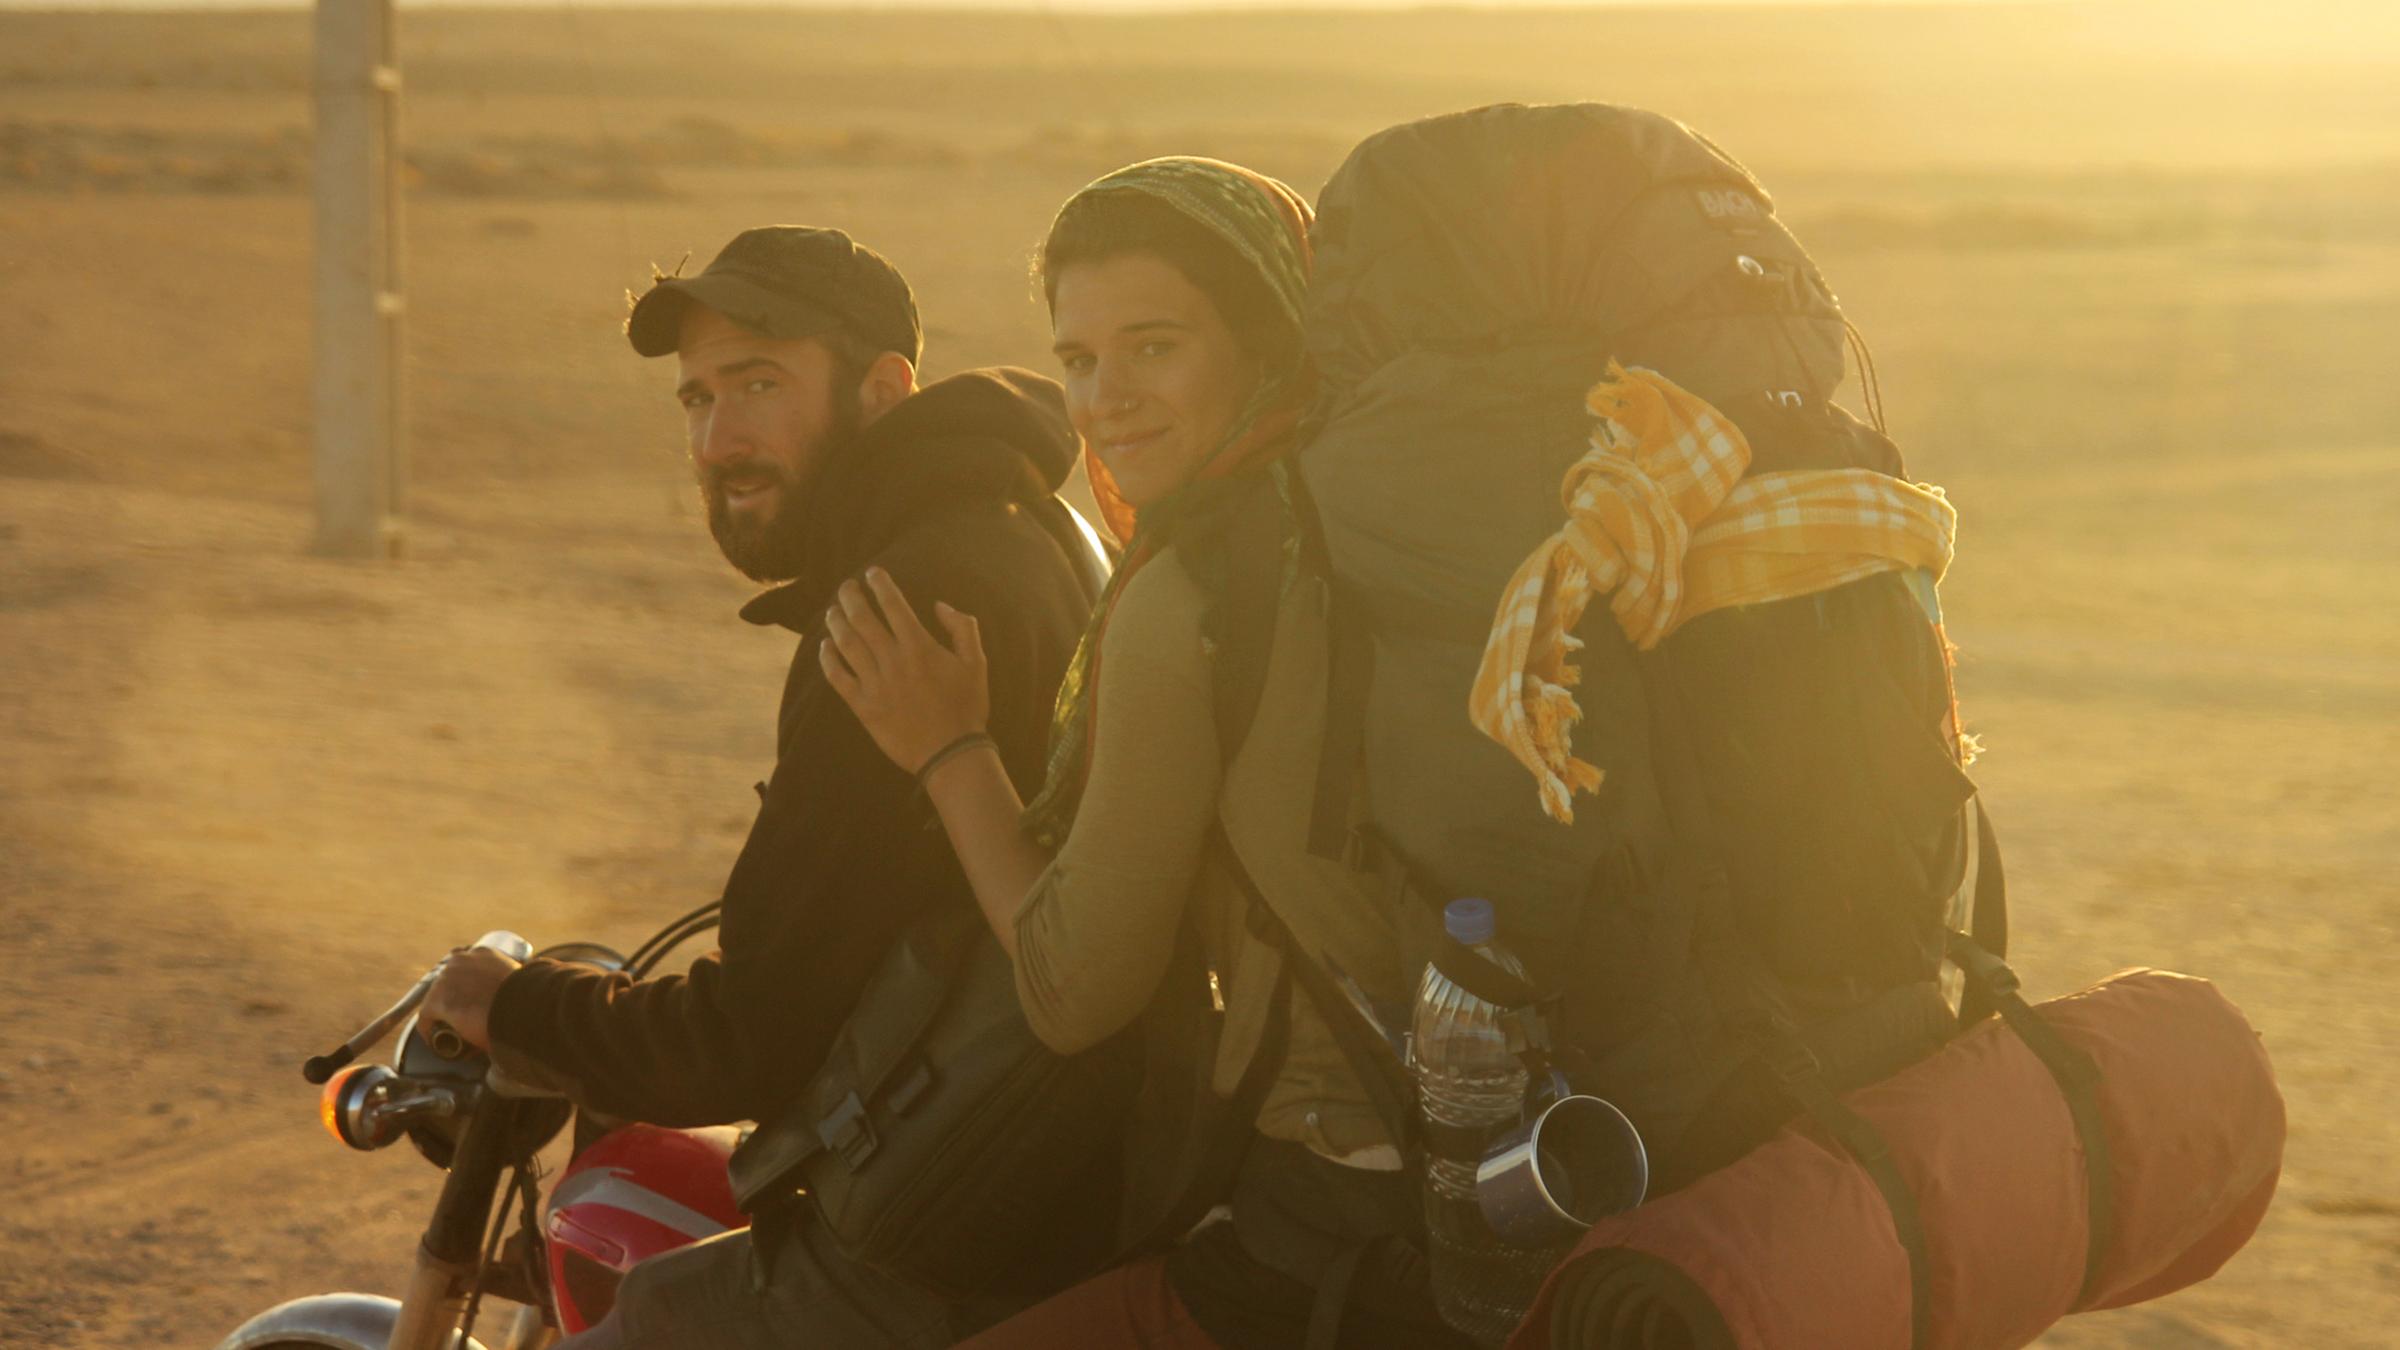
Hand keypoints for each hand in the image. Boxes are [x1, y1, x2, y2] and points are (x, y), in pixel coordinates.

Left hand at [422, 945, 520, 1052]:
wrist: (523, 1009)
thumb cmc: (529, 1001)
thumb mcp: (521, 985)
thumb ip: (513, 987)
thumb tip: (516, 1003)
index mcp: (483, 953)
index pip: (463, 961)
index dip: (463, 982)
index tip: (468, 995)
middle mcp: (461, 960)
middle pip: (446, 981)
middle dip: (451, 998)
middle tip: (461, 1017)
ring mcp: (446, 979)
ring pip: (436, 999)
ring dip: (442, 1014)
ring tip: (450, 1031)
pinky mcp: (436, 1001)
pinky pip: (426, 1018)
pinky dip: (429, 1029)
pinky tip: (434, 1040)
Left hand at [819, 567, 990, 776]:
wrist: (951, 753)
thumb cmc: (967, 707)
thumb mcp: (976, 663)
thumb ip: (962, 628)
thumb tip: (939, 606)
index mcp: (920, 647)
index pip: (893, 605)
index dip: (880, 585)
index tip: (873, 573)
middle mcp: (894, 661)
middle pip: (863, 619)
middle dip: (851, 597)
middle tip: (846, 587)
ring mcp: (876, 684)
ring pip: (847, 644)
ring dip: (836, 622)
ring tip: (832, 611)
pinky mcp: (864, 707)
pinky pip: (838, 677)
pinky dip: (828, 659)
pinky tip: (825, 647)